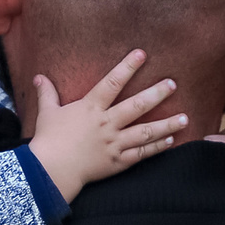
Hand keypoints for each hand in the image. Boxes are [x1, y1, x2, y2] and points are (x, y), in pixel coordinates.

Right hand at [26, 49, 186, 202]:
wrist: (50, 171)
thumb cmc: (48, 140)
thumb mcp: (47, 113)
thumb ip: (47, 93)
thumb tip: (39, 77)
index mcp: (90, 108)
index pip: (112, 82)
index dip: (127, 67)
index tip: (142, 54)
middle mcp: (106, 124)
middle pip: (136, 106)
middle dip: (156, 94)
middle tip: (172, 84)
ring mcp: (114, 144)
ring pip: (145, 132)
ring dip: (167, 124)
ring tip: (185, 117)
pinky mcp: (118, 162)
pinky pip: (141, 153)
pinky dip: (157, 147)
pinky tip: (171, 140)